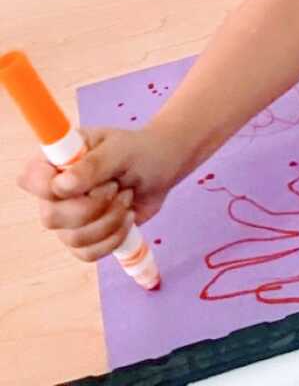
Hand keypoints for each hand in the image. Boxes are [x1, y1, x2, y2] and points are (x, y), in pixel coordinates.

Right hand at [17, 126, 181, 262]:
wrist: (161, 168)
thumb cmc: (139, 151)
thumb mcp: (120, 149)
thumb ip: (93, 165)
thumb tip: (62, 186)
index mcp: (57, 159)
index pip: (31, 178)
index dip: (48, 187)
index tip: (79, 185)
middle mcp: (55, 191)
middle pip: (51, 217)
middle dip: (92, 207)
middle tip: (116, 187)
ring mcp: (68, 217)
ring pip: (73, 239)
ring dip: (109, 220)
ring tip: (126, 197)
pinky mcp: (85, 237)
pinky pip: (88, 254)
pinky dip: (114, 238)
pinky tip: (128, 217)